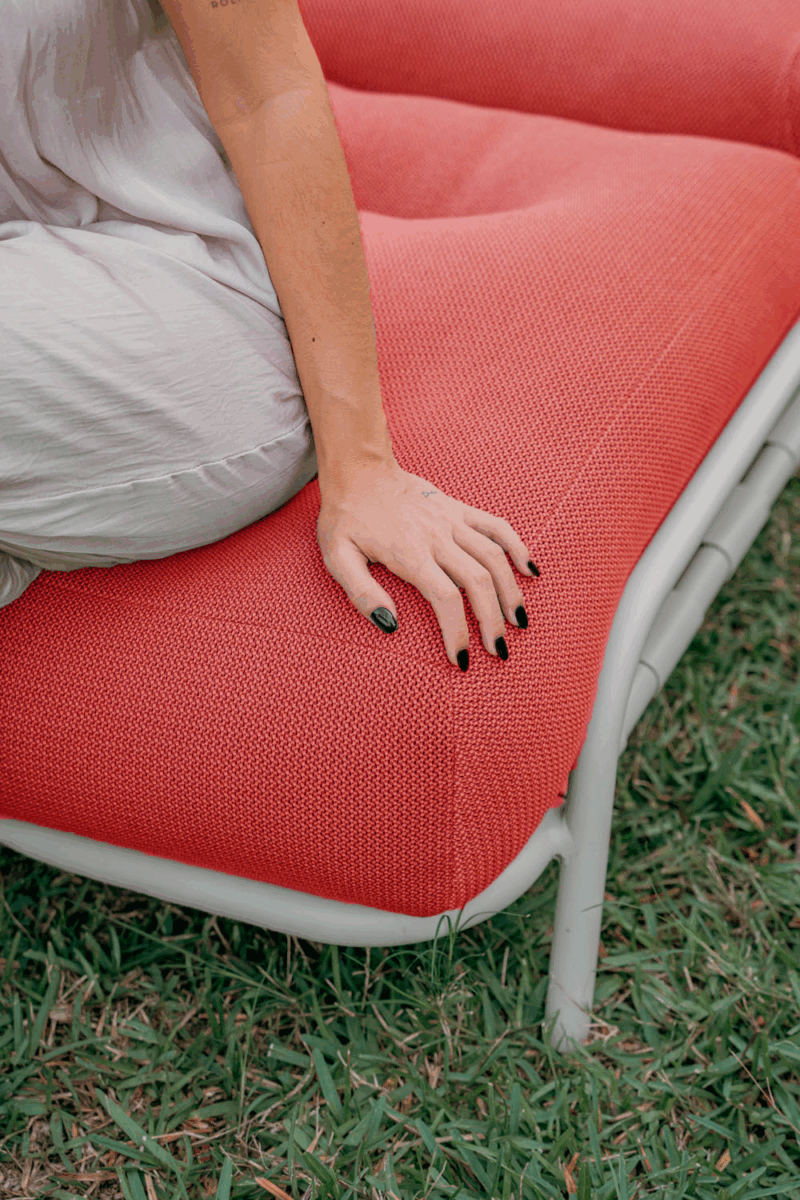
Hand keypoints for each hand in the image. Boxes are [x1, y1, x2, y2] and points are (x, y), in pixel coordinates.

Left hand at [316, 461, 536, 667]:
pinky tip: (530, 572)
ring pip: (494, 557)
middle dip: (492, 621)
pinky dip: (518, 548)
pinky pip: (497, 527)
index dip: (458, 631)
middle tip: (497, 651)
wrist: (359, 470)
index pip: (445, 598)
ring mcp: (452, 520)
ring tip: (519, 622)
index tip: (460, 659)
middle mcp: (437, 536)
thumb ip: (361, 593)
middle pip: (478, 582)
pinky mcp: (459, 509)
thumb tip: (390, 625)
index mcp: (409, 552)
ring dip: (510, 592)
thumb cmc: (346, 518)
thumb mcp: (336, 557)